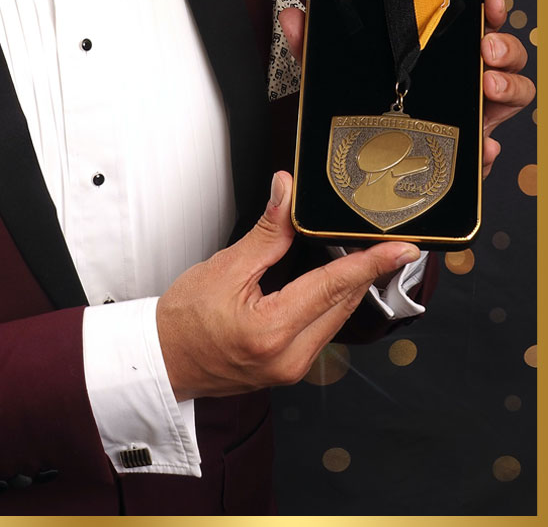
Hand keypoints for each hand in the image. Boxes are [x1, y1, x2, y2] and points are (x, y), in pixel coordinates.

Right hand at [155, 172, 418, 400]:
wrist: (163, 359)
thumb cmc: (184, 320)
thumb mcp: (224, 268)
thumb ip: (266, 232)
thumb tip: (286, 194)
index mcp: (272, 331)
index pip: (334, 286)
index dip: (371, 263)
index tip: (401, 249)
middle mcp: (289, 357)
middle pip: (343, 303)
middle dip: (366, 270)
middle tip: (386, 240)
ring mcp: (292, 368)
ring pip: (337, 318)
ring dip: (348, 285)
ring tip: (360, 253)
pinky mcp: (290, 369)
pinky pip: (322, 330)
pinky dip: (330, 302)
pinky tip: (328, 281)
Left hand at [279, 0, 535, 178]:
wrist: (364, 176)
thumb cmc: (361, 115)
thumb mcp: (333, 79)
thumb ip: (313, 49)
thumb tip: (292, 18)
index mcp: (438, 59)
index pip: (473, 27)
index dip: (488, 12)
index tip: (487, 0)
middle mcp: (462, 84)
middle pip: (505, 56)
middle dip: (505, 46)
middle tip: (485, 49)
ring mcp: (470, 118)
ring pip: (513, 94)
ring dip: (508, 85)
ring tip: (486, 85)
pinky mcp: (467, 156)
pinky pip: (490, 151)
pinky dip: (489, 149)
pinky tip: (481, 146)